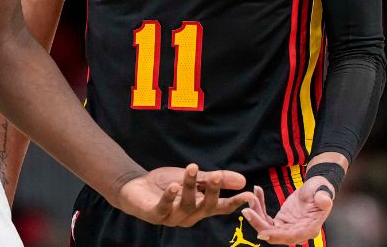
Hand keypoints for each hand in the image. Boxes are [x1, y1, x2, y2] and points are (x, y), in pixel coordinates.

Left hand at [116, 163, 253, 226]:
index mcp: (200, 207)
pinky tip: (173, 186)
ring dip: (189, 186)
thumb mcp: (193, 179)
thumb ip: (214, 179)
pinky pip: (164, 208)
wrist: (136, 187)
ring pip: (186, 205)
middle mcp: (189, 216)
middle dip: (212, 191)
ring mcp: (172, 217)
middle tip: (218, 175)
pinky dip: (170, 196)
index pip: (221, 207)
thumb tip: (243, 181)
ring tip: (191, 168)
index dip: (235, 202)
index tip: (250, 195)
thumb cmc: (167, 184)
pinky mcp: (155, 214)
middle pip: (205, 207)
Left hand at [241, 178, 332, 243]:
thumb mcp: (324, 191)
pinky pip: (266, 218)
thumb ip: (323, 197)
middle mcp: (297, 232)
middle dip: (259, 223)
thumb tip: (324, 200)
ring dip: (256, 213)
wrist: (316, 188)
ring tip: (251, 197)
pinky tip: (256, 193)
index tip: (261, 232)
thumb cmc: (321, 190)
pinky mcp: (280, 221)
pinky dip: (259, 207)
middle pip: (274, 234)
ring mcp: (287, 228)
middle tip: (246, 210)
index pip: (290, 237)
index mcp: (309, 229)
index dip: (275, 236)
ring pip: (267, 227)